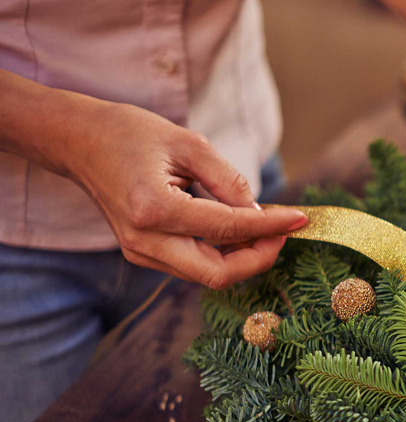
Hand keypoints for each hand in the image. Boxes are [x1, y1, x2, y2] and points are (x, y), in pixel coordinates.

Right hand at [64, 102, 306, 289]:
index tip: (300, 218)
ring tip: (264, 228)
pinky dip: (222, 254)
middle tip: (283, 231)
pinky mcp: (141, 254)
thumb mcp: (188, 143)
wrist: (77, 141)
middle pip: (219, 274)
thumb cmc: (129, 133)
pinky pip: (193, 266)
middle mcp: (144, 240)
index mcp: (154, 209)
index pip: (228, 229)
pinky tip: (237, 231)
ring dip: (243, 258)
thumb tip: (262, 212)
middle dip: (259, 257)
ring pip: (208, 275)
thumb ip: (229, 180)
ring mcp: (140, 252)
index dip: (270, 226)